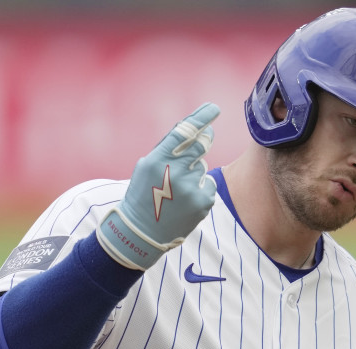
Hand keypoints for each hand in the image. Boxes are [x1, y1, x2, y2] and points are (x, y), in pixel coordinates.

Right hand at [95, 102, 220, 269]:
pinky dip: (201, 189)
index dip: (201, 117)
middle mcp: (175, 173)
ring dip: (194, 173)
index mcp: (157, 160)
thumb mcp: (146, 166)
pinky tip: (185, 201)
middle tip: (205, 137)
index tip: (214, 108)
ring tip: (177, 190)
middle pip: (201, 145)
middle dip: (205, 139)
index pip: (184, 132)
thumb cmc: (143, 194)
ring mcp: (191, 189)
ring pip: (203, 167)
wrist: (141, 232)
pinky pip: (209, 184)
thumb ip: (168, 148)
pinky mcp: (203, 203)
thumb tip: (197, 130)